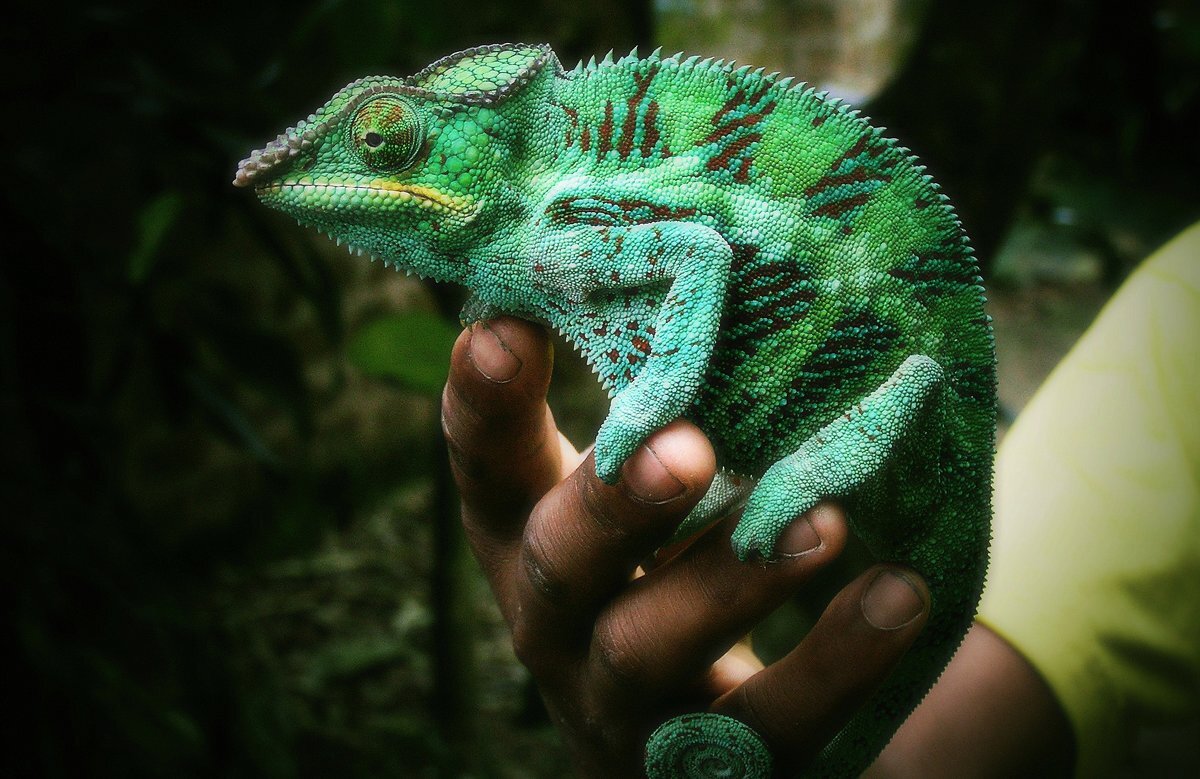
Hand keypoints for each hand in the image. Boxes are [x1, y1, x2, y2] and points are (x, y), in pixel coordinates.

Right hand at [442, 317, 930, 776]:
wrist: (690, 754)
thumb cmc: (653, 581)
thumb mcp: (628, 508)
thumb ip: (648, 413)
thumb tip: (701, 256)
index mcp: (526, 544)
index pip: (486, 473)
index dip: (484, 407)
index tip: (505, 327)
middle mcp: (554, 625)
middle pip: (556, 567)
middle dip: (613, 503)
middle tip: (687, 446)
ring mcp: (624, 708)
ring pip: (649, 650)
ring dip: (729, 582)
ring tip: (821, 522)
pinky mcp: (711, 766)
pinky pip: (770, 728)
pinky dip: (836, 664)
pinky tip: (900, 595)